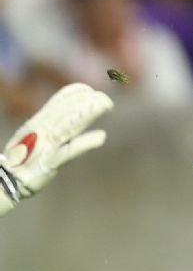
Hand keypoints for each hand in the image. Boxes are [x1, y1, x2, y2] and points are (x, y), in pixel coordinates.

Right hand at [0, 83, 113, 215]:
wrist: (5, 181)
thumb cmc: (21, 158)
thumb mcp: (32, 135)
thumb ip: (49, 123)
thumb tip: (67, 113)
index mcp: (38, 122)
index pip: (59, 100)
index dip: (76, 92)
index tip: (91, 90)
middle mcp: (42, 129)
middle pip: (68, 110)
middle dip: (88, 101)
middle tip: (106, 99)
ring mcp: (47, 145)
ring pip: (70, 125)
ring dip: (88, 113)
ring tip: (106, 105)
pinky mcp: (50, 163)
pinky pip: (70, 151)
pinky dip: (86, 142)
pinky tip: (101, 136)